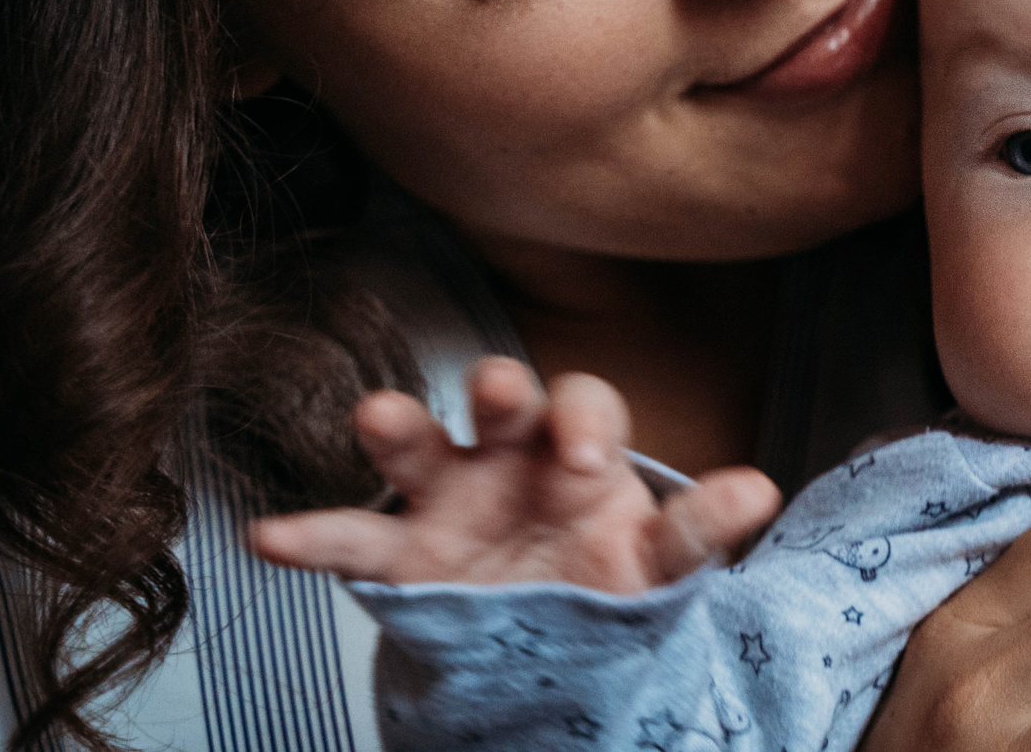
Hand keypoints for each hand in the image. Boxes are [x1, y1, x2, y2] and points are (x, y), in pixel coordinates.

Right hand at [246, 357, 781, 593]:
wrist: (547, 639)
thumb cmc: (605, 574)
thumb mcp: (657, 561)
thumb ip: (697, 529)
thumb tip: (760, 487)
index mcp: (577, 450)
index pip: (586, 407)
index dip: (586, 422)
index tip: (589, 459)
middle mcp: (508, 456)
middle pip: (503, 403)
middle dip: (499, 391)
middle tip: (500, 393)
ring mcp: (447, 499)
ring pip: (419, 447)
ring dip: (399, 427)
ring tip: (378, 418)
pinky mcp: (400, 556)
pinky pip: (349, 537)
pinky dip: (308, 535)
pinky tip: (270, 537)